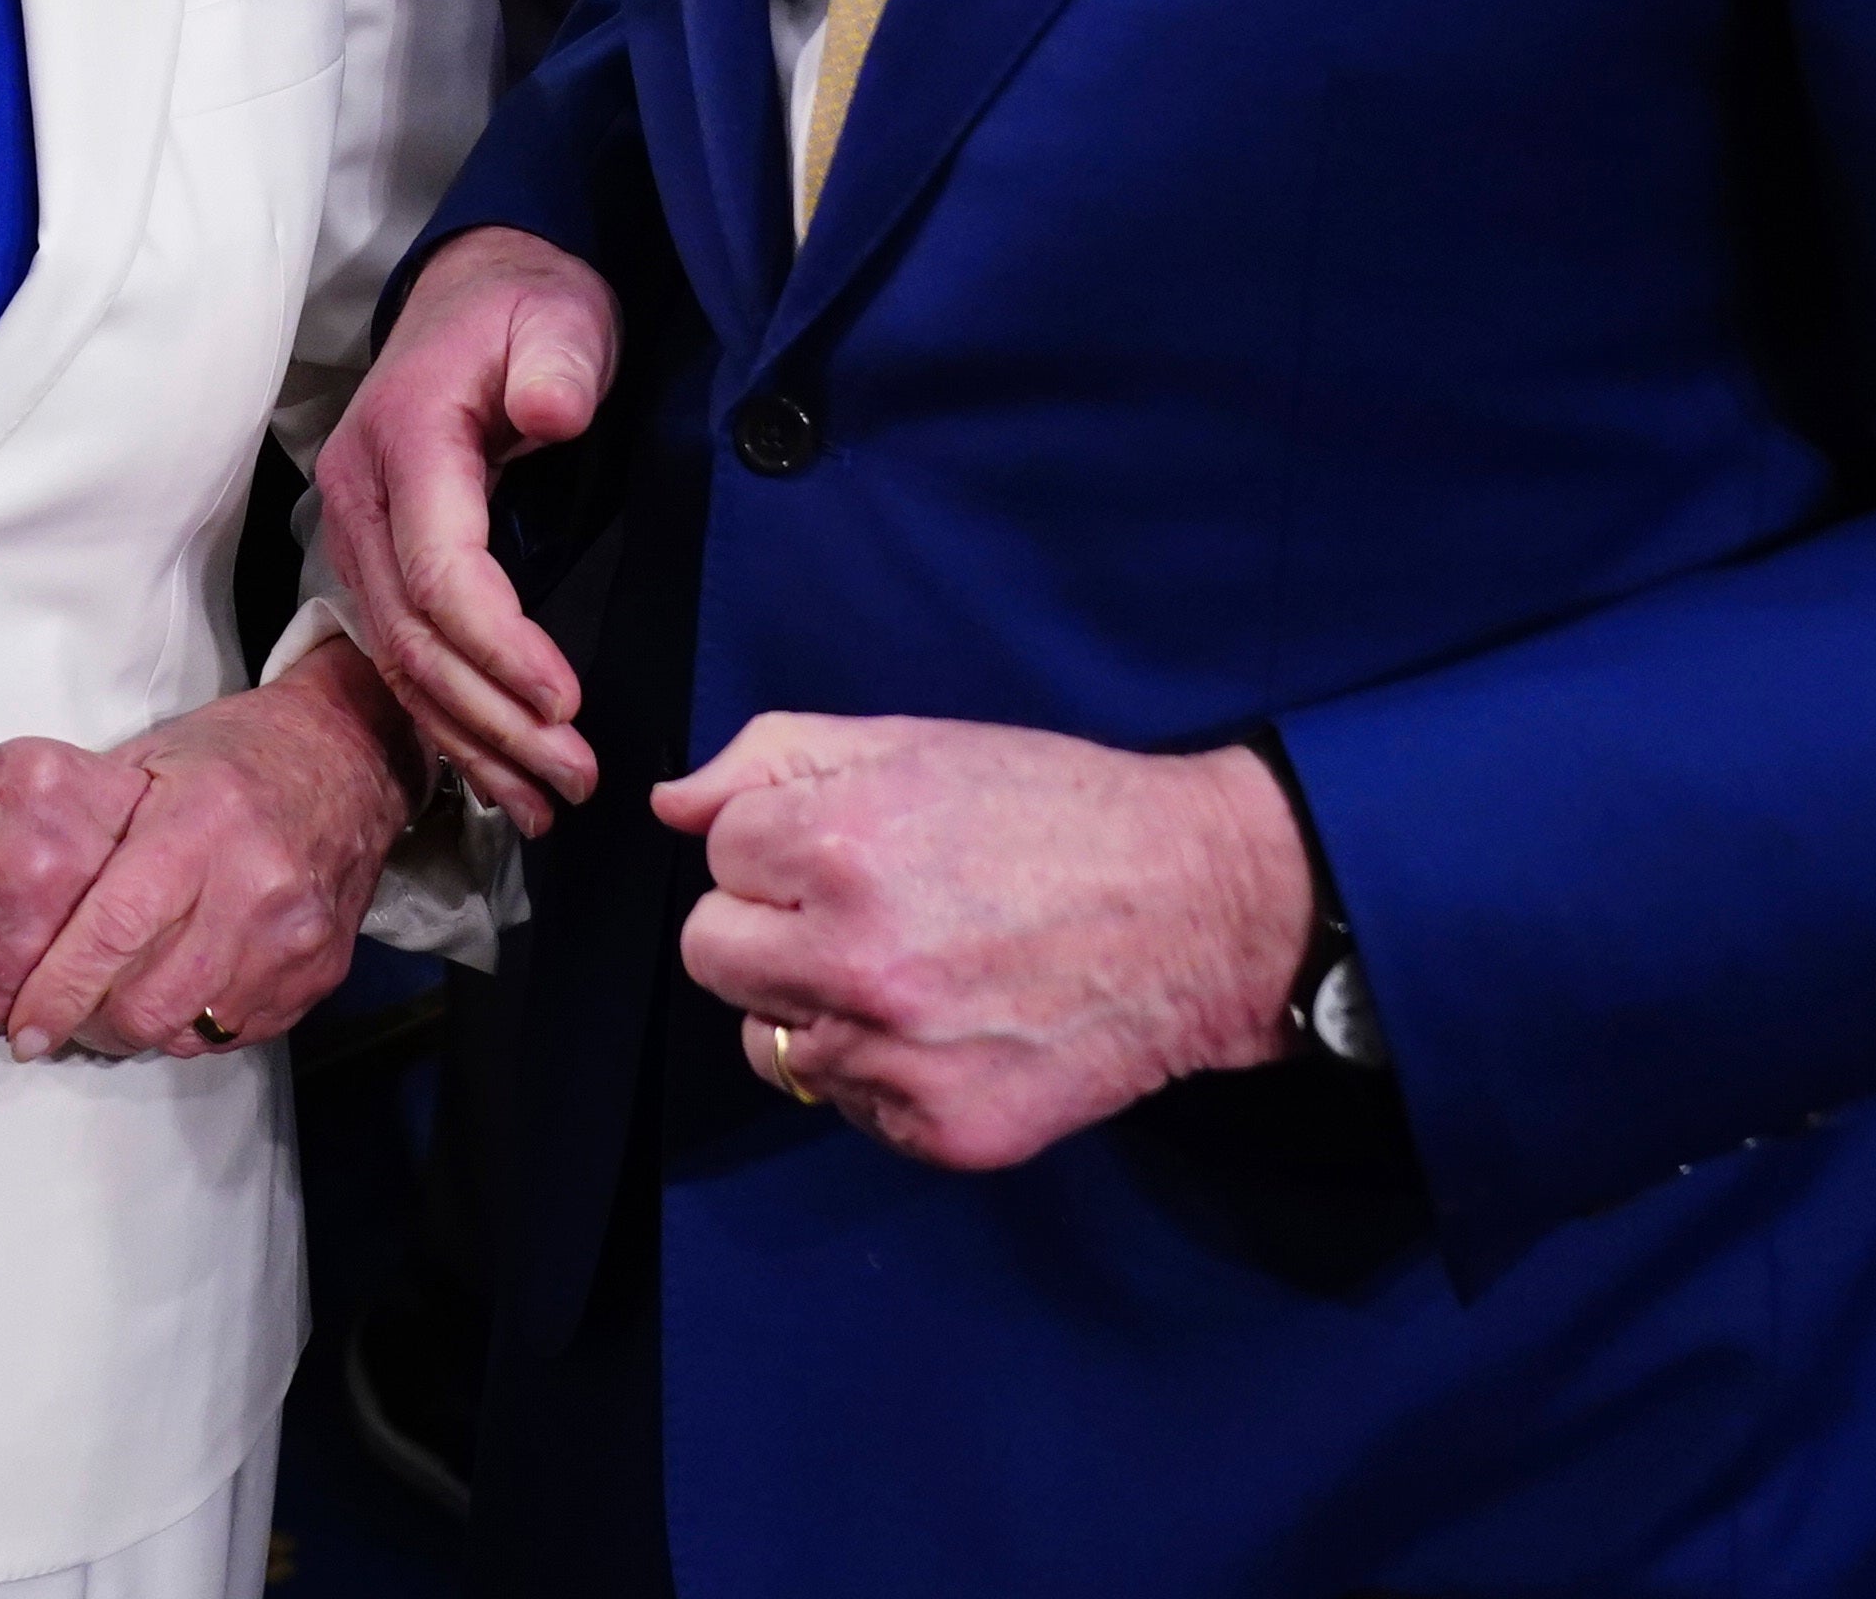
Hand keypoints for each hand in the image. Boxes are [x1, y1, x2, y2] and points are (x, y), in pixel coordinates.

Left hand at [0, 639, 418, 1060]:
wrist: (350, 754)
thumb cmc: (236, 754)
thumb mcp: (150, 758)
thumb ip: (90, 824)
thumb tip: (17, 893)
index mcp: (200, 824)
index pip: (114, 930)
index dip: (59, 991)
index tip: (23, 1029)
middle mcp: (256, 886)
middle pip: (152, 1002)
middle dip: (93, 1024)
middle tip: (65, 1015)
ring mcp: (295, 936)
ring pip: (192, 1028)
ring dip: (142, 1029)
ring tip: (117, 999)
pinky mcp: (322, 970)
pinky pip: (238, 1032)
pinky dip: (194, 1024)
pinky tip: (178, 989)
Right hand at [0, 739, 150, 1045]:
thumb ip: (70, 811)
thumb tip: (139, 849)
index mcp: (48, 781)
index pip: (164, 819)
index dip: (172, 851)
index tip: (172, 870)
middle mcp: (51, 849)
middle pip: (164, 895)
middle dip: (165, 919)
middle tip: (164, 934)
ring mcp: (31, 927)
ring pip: (133, 962)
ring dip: (131, 973)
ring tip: (118, 975)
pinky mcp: (3, 994)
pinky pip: (82, 1011)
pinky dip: (85, 1012)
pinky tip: (70, 1003)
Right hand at [310, 227, 619, 830]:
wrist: (473, 297)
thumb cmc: (526, 311)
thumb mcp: (560, 316)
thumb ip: (558, 362)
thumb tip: (553, 413)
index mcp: (403, 439)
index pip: (438, 570)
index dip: (499, 646)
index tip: (570, 701)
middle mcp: (360, 499)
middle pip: (413, 637)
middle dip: (493, 718)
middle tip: (576, 775)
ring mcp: (358, 538)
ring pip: (401, 664)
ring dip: (472, 739)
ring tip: (549, 801)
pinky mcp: (378, 567)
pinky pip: (404, 660)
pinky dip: (450, 725)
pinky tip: (501, 778)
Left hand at [660, 716, 1314, 1174]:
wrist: (1201, 915)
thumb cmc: (1053, 812)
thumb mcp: (912, 744)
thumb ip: (772, 760)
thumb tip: (674, 805)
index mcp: (840, 849)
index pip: (719, 855)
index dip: (780, 843)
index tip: (848, 842)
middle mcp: (858, 964)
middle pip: (711, 956)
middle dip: (765, 926)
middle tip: (854, 909)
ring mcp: (898, 1061)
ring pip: (767, 1041)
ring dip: (813, 1004)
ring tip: (906, 968)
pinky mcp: (941, 1132)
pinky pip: (847, 1104)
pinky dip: (877, 1070)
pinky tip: (947, 1023)